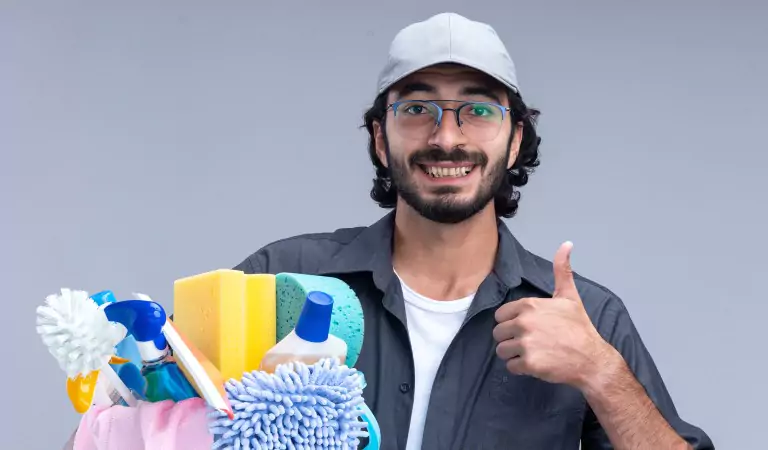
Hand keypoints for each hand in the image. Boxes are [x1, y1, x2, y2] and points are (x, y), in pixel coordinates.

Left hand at [492, 241, 615, 387]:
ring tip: (531, 353)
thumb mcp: (570, 297)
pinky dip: (519, 368)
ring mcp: (525, 344)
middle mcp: (524, 323)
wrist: (592, 358)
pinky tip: (534, 364)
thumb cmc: (579, 328)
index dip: (511, 322)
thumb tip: (566, 244)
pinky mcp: (528, 363)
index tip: (527, 327)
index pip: (501, 315)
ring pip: (502, 350)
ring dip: (513, 354)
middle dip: (510, 339)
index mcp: (529, 305)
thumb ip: (562, 271)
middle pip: (498, 333)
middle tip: (529, 342)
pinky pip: (510, 366)